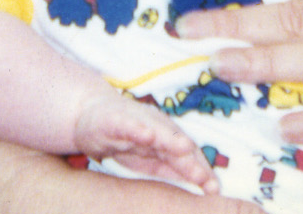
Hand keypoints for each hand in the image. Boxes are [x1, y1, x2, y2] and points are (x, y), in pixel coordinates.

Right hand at [75, 94, 217, 191]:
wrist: (88, 113)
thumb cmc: (122, 137)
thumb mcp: (145, 158)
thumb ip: (168, 167)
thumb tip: (196, 182)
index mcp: (165, 136)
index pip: (187, 155)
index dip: (200, 169)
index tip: (213, 188)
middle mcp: (156, 125)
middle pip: (177, 144)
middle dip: (190, 160)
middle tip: (204, 177)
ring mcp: (137, 120)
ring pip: (156, 131)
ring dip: (170, 140)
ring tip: (184, 148)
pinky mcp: (115, 119)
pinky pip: (128, 124)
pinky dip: (138, 128)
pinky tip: (147, 135)